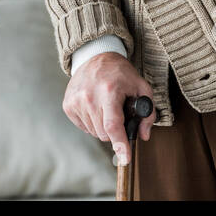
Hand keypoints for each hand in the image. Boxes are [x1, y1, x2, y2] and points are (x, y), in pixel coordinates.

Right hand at [62, 51, 155, 166]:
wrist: (95, 56)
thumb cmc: (120, 73)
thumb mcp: (141, 87)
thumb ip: (147, 113)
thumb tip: (143, 135)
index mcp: (109, 91)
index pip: (113, 125)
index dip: (120, 144)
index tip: (125, 159)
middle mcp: (89, 97)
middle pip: (104, 133)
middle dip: (115, 130)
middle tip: (118, 112)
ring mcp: (76, 101)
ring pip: (94, 132)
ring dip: (102, 126)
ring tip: (106, 106)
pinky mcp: (68, 105)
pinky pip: (84, 127)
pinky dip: (92, 122)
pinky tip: (95, 107)